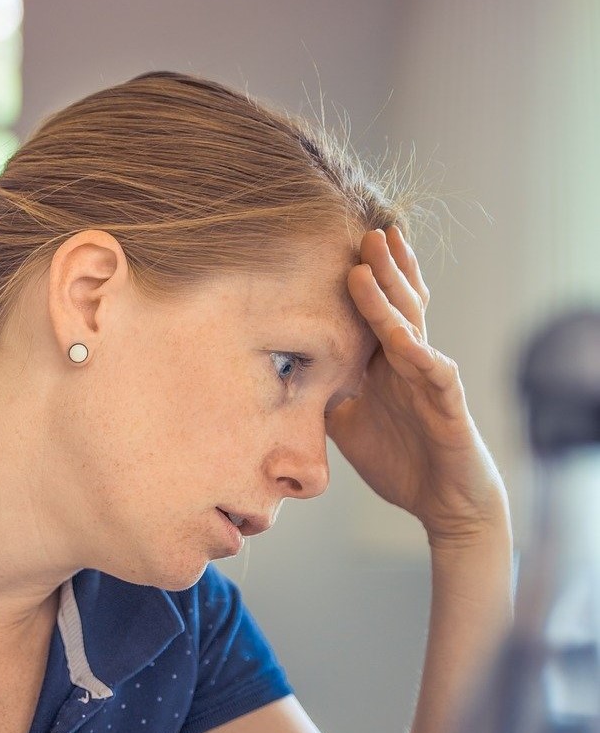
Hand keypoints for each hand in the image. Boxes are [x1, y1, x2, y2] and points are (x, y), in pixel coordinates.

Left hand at [328, 227, 506, 545]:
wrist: (444, 503)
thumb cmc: (401, 461)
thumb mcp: (348, 425)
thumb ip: (324, 396)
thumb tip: (284, 379)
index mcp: (388, 364)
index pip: (376, 311)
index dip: (365, 279)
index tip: (341, 244)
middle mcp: (411, 363)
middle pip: (397, 305)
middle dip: (381, 267)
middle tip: (363, 229)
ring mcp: (431, 380)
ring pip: (411, 328)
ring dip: (390, 296)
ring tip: (371, 262)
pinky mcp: (449, 406)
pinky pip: (434, 373)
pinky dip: (418, 354)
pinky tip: (401, 337)